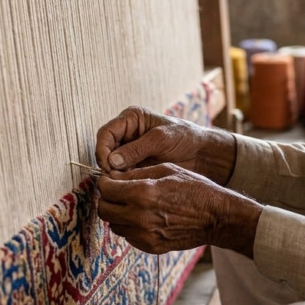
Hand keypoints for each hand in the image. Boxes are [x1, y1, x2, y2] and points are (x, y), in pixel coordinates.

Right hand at [95, 107, 236, 185]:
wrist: (202, 153)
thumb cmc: (185, 137)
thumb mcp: (161, 139)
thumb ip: (137, 149)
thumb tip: (112, 161)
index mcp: (131, 119)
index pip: (106, 133)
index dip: (102, 149)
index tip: (107, 165)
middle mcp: (126, 134)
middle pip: (105, 149)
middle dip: (107, 164)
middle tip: (114, 178)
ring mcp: (130, 151)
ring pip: (111, 164)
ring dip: (114, 174)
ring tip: (125, 182)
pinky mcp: (135, 166)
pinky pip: (121, 174)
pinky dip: (123, 180)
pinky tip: (131, 185)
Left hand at [96, 163, 260, 256]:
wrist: (216, 217)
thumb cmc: (194, 188)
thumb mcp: (166, 170)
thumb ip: (136, 173)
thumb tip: (114, 175)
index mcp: (142, 193)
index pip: (105, 189)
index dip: (105, 182)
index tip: (110, 180)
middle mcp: (139, 216)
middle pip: (104, 210)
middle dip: (107, 199)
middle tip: (116, 193)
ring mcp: (144, 235)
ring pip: (114, 225)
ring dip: (118, 214)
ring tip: (132, 205)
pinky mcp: (151, 247)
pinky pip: (128, 236)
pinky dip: (130, 227)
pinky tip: (144, 218)